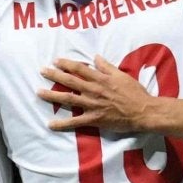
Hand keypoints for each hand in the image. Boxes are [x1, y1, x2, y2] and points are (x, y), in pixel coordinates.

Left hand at [41, 56, 158, 132]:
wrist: (143, 111)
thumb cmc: (134, 93)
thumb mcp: (122, 75)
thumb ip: (107, 67)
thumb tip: (95, 57)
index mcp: (100, 79)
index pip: (79, 69)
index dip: (66, 64)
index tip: (55, 61)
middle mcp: (93, 90)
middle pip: (70, 81)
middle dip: (54, 75)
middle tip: (42, 71)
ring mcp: (92, 105)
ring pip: (68, 99)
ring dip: (52, 95)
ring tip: (39, 92)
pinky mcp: (94, 119)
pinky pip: (75, 122)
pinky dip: (62, 124)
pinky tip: (50, 124)